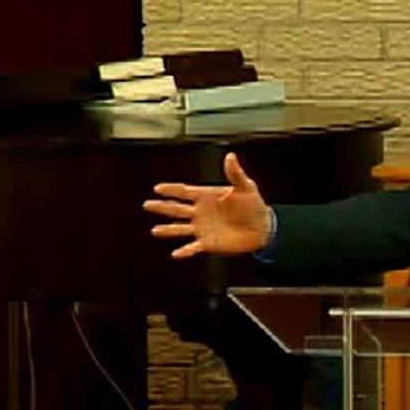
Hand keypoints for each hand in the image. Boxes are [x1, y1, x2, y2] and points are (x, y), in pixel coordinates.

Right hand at [143, 153, 271, 258]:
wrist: (262, 227)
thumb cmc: (253, 204)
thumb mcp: (246, 187)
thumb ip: (235, 174)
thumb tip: (230, 156)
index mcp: (207, 196)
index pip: (185, 191)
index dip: (172, 190)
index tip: (158, 188)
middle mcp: (201, 212)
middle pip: (177, 209)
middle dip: (162, 206)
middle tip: (147, 204)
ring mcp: (203, 228)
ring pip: (180, 228)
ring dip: (168, 229)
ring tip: (155, 230)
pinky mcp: (208, 243)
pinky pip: (193, 247)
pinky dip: (185, 251)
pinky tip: (175, 254)